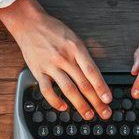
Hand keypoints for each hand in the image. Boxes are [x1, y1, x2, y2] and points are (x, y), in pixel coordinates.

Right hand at [0, 0, 111, 119]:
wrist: (29, 24)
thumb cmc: (54, 32)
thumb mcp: (74, 39)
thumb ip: (83, 58)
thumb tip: (96, 78)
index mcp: (76, 48)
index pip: (92, 72)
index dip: (101, 87)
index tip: (108, 99)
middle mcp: (64, 58)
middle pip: (83, 84)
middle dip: (96, 101)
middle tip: (104, 113)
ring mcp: (50, 65)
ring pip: (68, 90)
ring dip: (80, 105)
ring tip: (88, 114)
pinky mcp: (38, 71)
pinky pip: (47, 90)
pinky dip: (55, 101)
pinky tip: (63, 107)